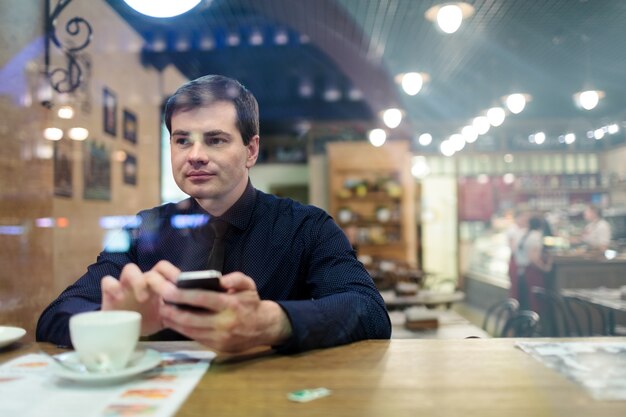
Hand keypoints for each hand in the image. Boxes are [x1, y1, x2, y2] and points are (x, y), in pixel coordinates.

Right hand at [101, 261, 180, 335]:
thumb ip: (178, 311)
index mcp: (156, 285)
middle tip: (164, 295)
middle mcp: (142, 282)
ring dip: (138, 281)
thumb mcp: (166, 317)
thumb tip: (196, 309)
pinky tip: (119, 296)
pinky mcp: (109, 294)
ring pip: (129, 269)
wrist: (123, 333)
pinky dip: (113, 286)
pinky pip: (107, 281)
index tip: (180, 284)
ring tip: (143, 298)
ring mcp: (125, 286)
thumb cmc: (147, 321)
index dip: (173, 272)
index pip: (164, 268)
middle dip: (159, 281)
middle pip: (150, 270)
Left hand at [148, 271, 292, 352]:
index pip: (202, 299)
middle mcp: (224, 323)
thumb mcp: (249, 285)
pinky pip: (195, 337)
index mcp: (231, 305)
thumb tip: (220, 280)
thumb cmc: (252, 304)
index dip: (182, 295)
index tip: (167, 289)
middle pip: (191, 318)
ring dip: (173, 322)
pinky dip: (182, 329)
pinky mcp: (216, 348)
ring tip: (162, 311)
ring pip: (189, 330)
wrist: (264, 328)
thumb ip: (236, 278)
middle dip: (171, 310)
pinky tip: (175, 321)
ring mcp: (219, 338)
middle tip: (159, 301)